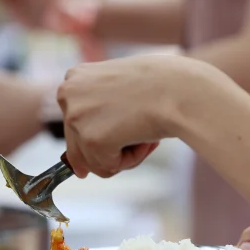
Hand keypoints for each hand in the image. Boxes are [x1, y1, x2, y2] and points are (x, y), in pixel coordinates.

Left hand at [58, 54, 216, 177]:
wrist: (182, 89)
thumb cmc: (161, 87)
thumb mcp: (120, 93)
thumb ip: (97, 119)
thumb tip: (77, 170)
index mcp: (73, 78)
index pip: (76, 124)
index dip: (104, 129)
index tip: (125, 119)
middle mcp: (67, 94)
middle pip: (80, 145)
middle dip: (112, 144)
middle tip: (140, 125)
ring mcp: (76, 116)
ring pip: (93, 161)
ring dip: (123, 153)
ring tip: (144, 131)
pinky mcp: (91, 139)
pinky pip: (107, 168)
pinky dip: (130, 160)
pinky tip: (145, 138)